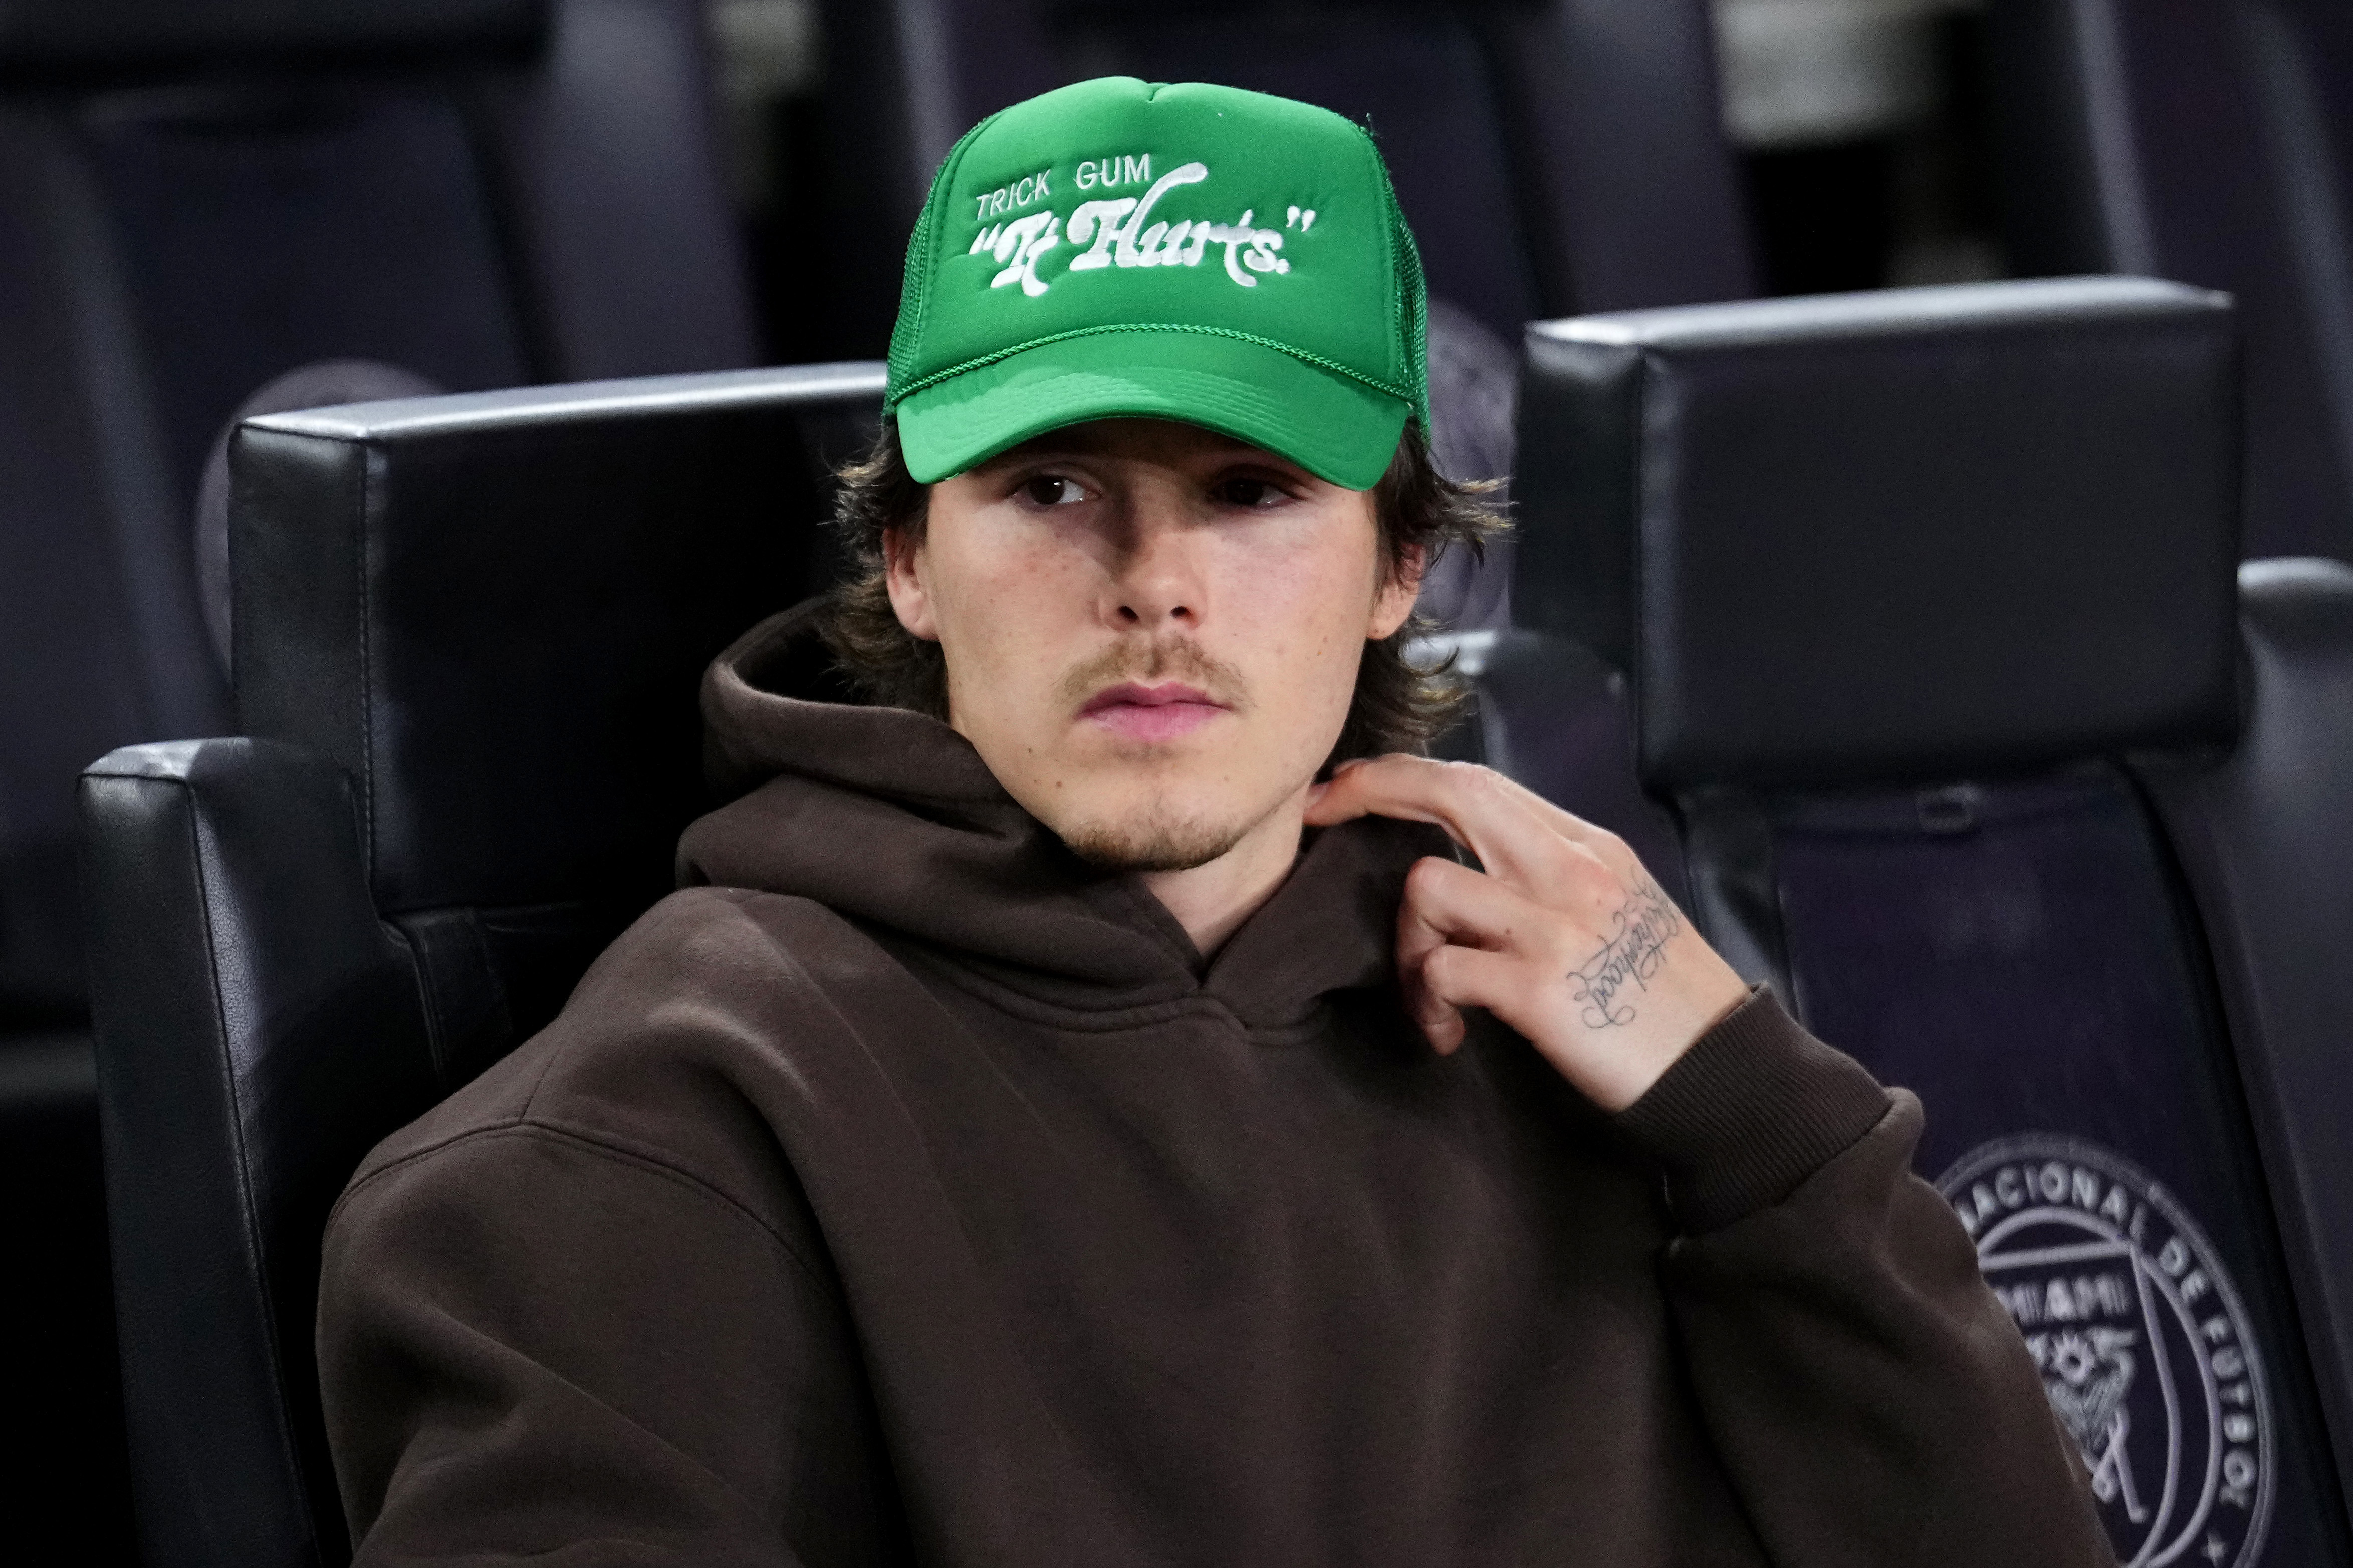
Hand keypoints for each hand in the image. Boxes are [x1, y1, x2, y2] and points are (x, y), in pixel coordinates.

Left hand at [1303, 755, 1749, 1111]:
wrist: (1723, 1074)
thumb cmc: (1663, 1003)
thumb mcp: (1616, 913)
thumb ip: (1550, 879)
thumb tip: (1472, 865)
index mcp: (1588, 848)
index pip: (1480, 781)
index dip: (1401, 775)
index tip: (1348, 785)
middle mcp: (1571, 869)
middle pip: (1452, 791)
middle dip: (1369, 789)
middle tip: (1317, 816)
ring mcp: (1555, 924)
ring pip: (1427, 884)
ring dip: (1407, 945)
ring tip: (1432, 999)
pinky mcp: (1540, 986)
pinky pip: (1442, 968)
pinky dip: (1428, 1002)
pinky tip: (1451, 1036)